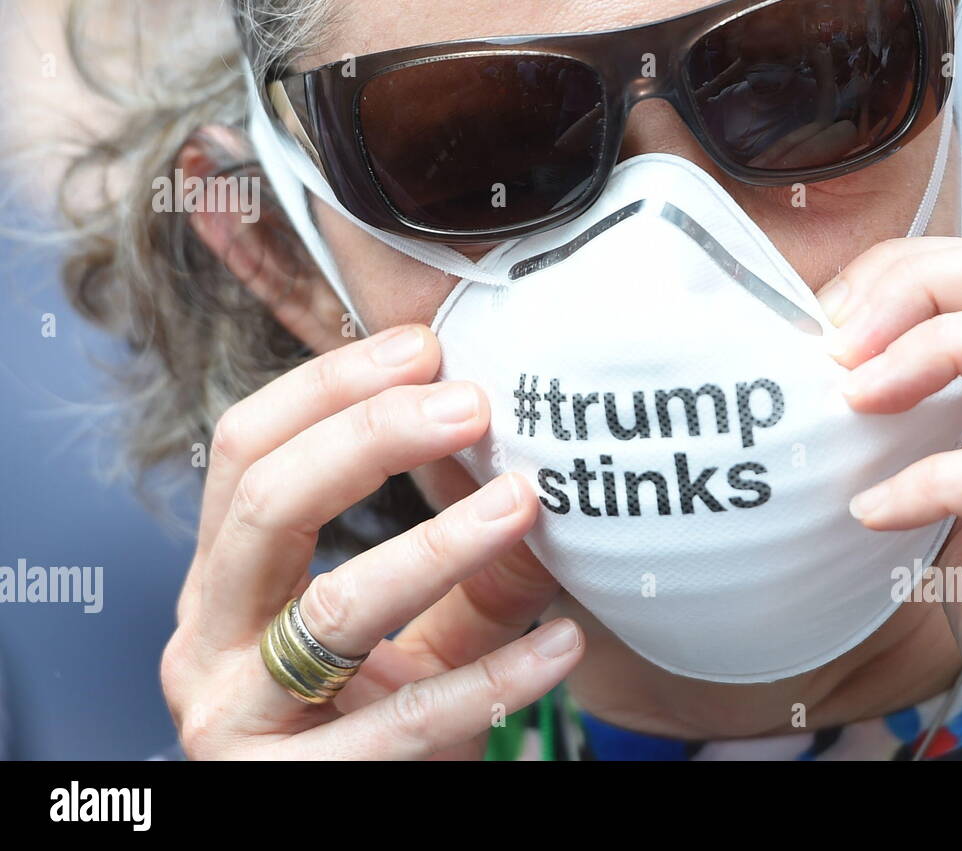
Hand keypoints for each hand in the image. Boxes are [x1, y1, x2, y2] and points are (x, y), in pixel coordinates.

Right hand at [162, 325, 583, 758]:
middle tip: (471, 403)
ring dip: (437, 545)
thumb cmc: (378, 725)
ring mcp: (238, 719)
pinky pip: (403, 721)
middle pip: (265, 504)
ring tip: (525, 504)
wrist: (358, 826)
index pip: (247, 450)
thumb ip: (468, 563)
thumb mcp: (418, 630)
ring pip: (330, 609)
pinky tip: (563, 642)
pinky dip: (493, 677)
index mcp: (224, 579)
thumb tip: (531, 472)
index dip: (330, 388)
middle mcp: (209, 640)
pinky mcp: (294, 789)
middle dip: (370, 438)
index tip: (425, 347)